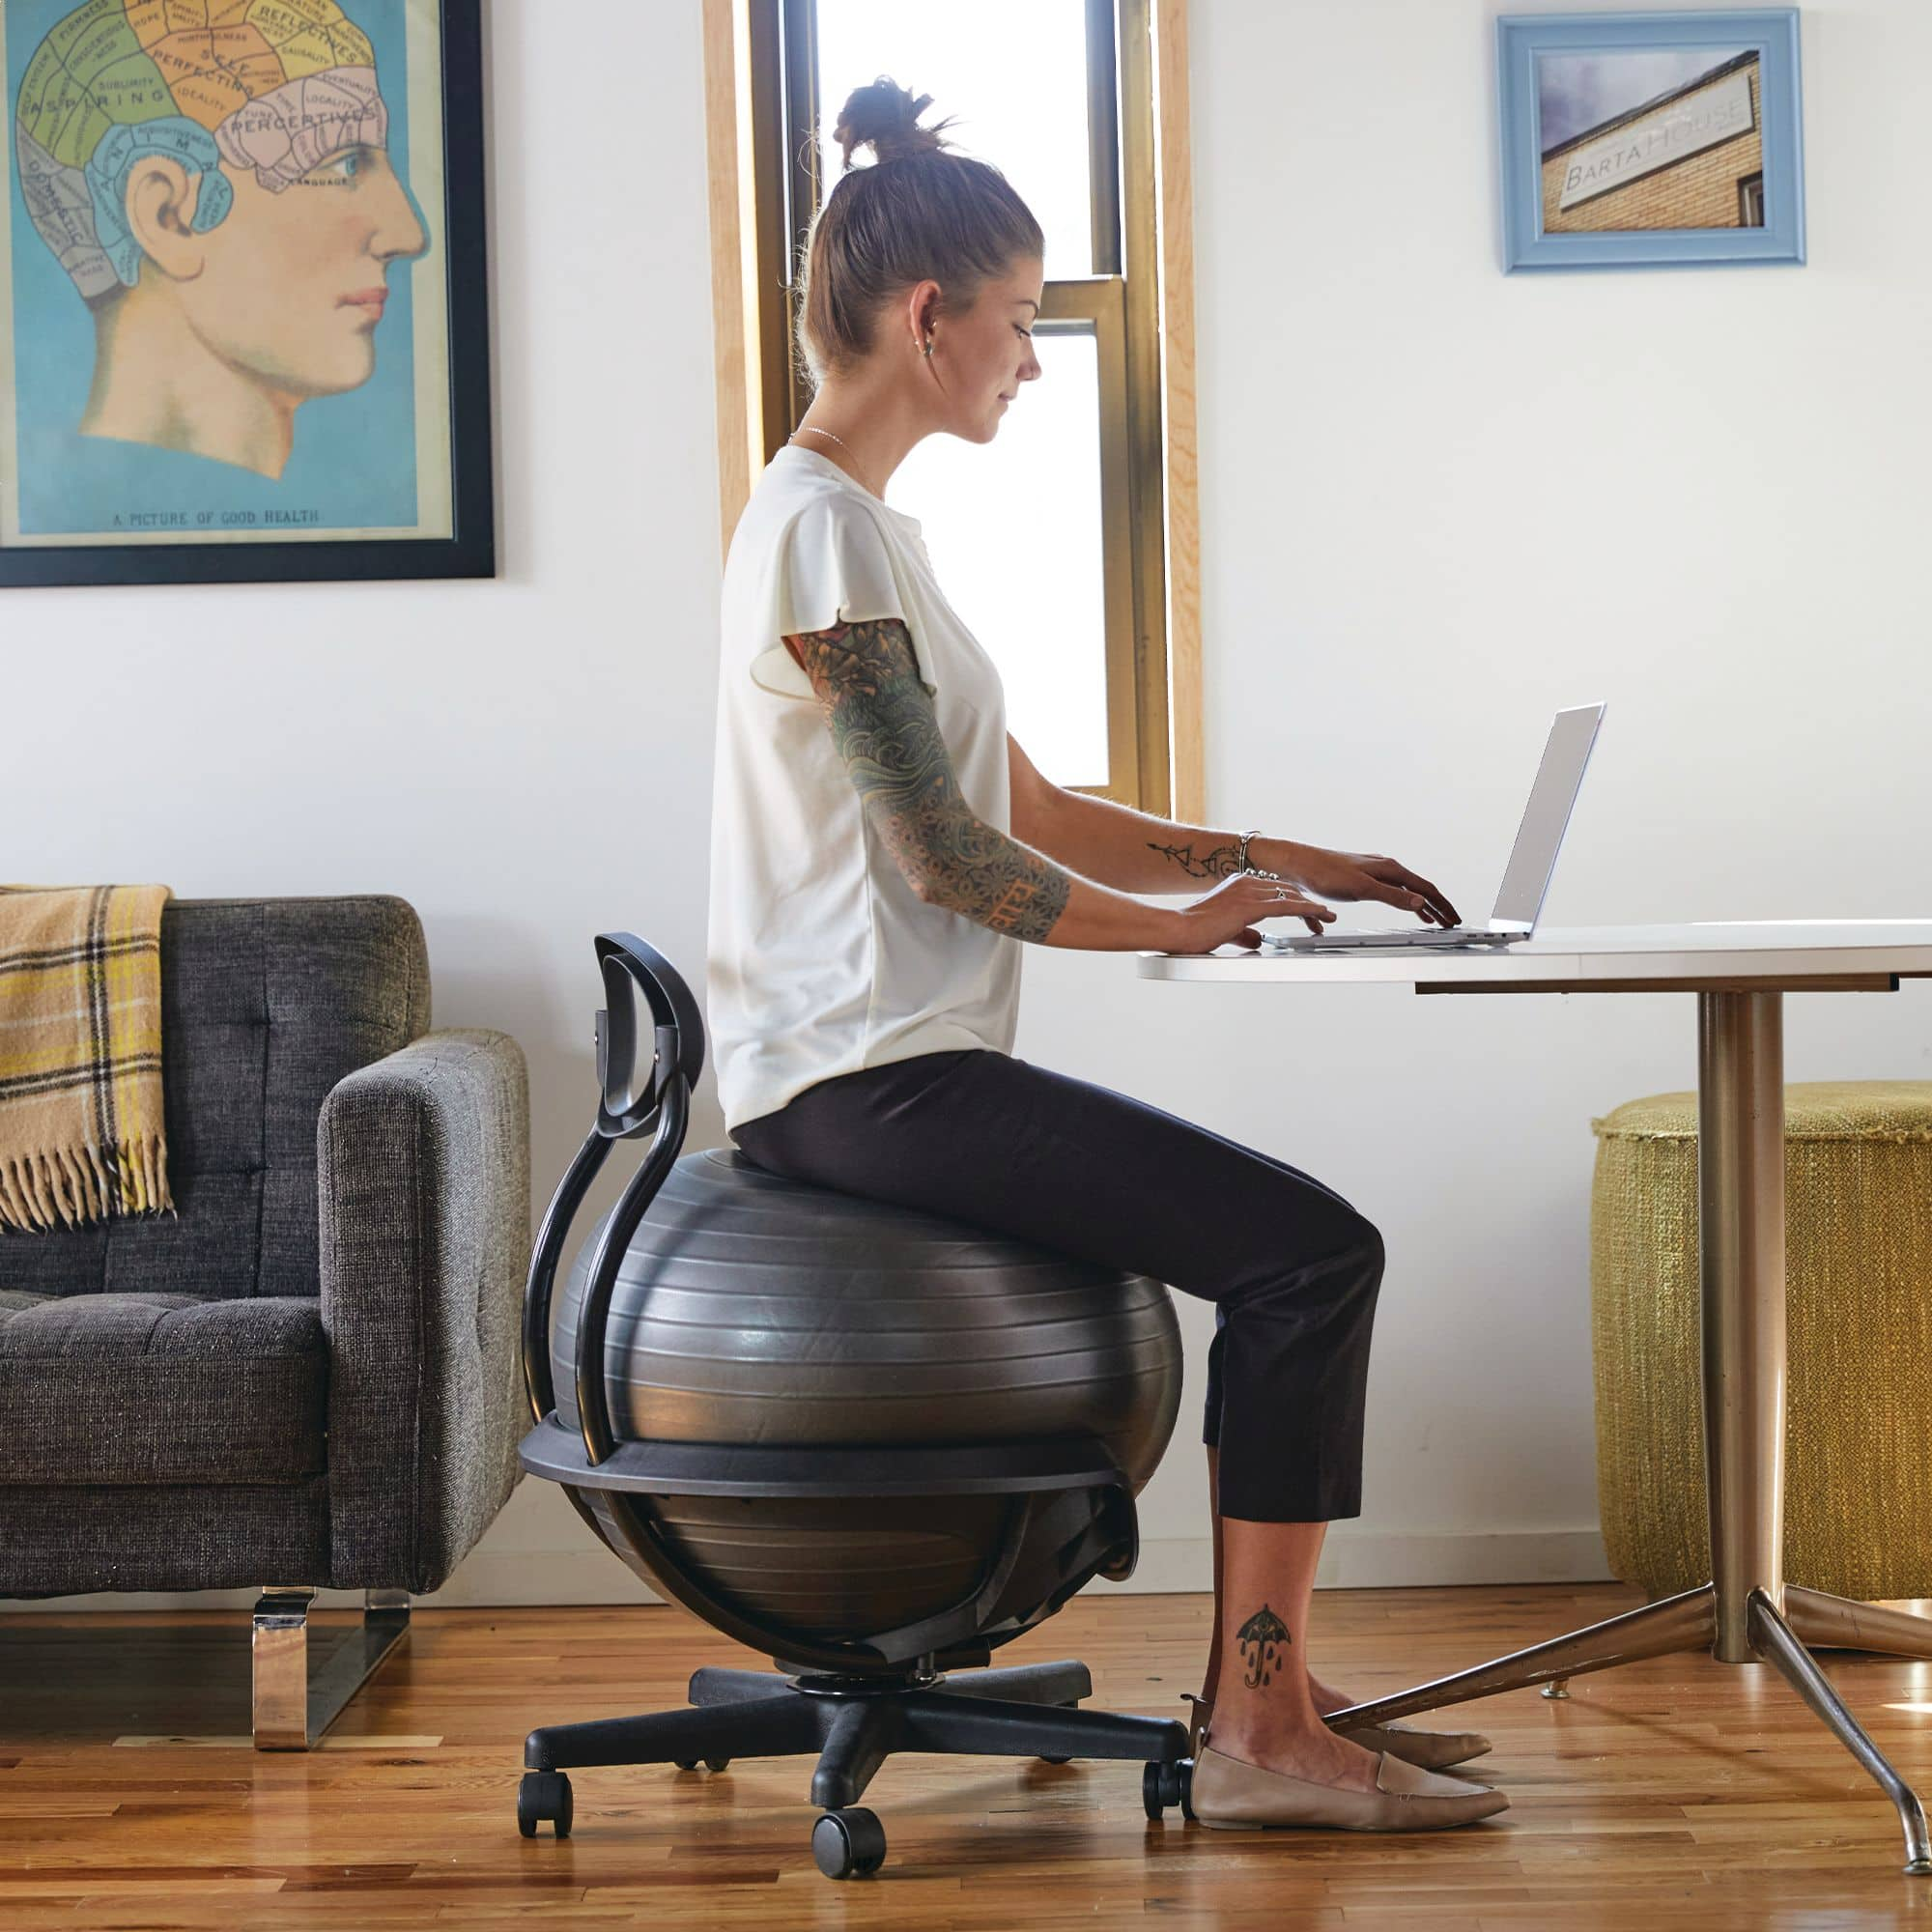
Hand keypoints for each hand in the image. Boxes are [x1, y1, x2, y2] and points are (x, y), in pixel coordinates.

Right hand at [1167, 870, 1338, 952]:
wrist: (1180, 930)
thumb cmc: (1195, 931)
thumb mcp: (1226, 931)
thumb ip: (1243, 933)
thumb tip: (1257, 940)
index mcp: (1239, 884)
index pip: (1275, 888)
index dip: (1294, 899)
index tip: (1307, 909)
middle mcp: (1245, 882)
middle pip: (1287, 889)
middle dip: (1307, 903)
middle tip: (1323, 917)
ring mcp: (1249, 891)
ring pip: (1291, 895)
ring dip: (1312, 907)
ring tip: (1327, 917)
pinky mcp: (1251, 905)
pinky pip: (1287, 905)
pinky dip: (1307, 909)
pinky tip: (1319, 914)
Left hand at [1258, 839, 1459, 927]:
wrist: (1300, 864)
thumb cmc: (1326, 873)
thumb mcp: (1362, 888)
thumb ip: (1391, 896)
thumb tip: (1420, 902)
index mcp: (1390, 869)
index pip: (1425, 888)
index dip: (1442, 905)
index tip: (1454, 919)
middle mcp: (1385, 868)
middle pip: (1419, 889)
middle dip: (1438, 906)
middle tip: (1451, 922)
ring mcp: (1375, 873)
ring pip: (1406, 890)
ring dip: (1422, 905)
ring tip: (1433, 919)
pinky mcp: (1363, 879)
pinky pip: (1393, 892)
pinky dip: (1405, 902)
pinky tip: (1405, 909)